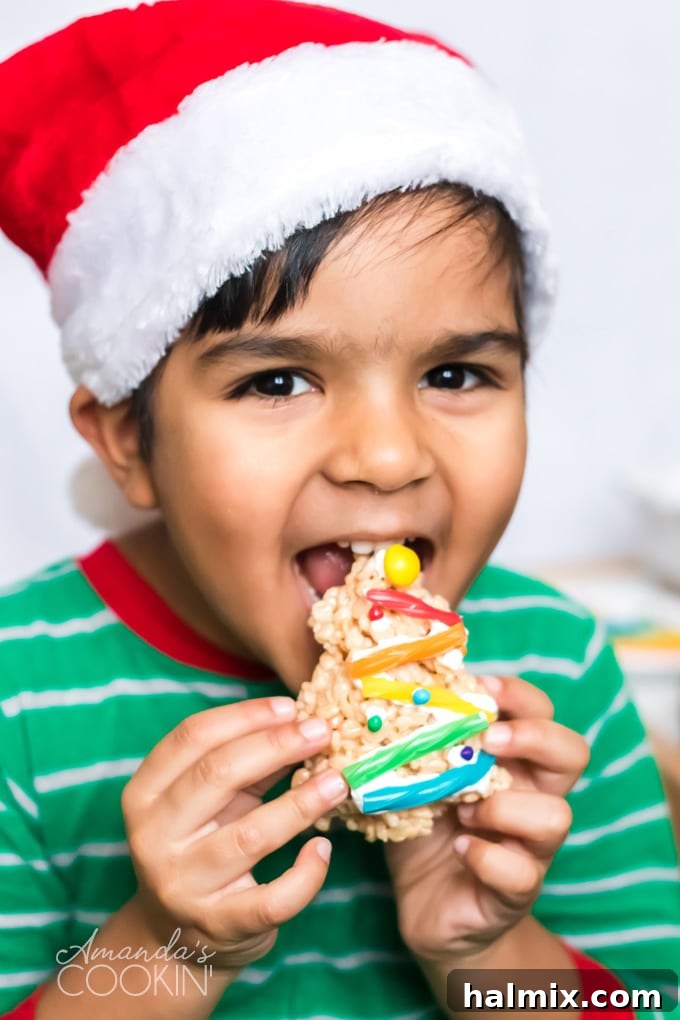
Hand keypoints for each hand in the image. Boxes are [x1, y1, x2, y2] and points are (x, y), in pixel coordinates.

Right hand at [121, 697, 347, 971]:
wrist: (175, 937)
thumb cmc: (200, 846)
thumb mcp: (211, 800)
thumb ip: (248, 763)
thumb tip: (301, 723)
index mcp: (144, 794)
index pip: (192, 737)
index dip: (245, 716)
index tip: (291, 707)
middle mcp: (155, 838)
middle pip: (219, 774)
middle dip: (278, 745)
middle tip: (322, 731)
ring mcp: (184, 886)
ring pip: (250, 835)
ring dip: (301, 803)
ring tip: (337, 782)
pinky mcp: (219, 926)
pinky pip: (273, 898)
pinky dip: (306, 873)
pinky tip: (323, 849)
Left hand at [384, 675, 588, 965]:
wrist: (427, 904)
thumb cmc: (425, 826)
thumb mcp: (418, 774)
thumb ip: (416, 739)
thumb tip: (385, 690)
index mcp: (513, 760)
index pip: (542, 712)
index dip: (519, 695)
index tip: (481, 688)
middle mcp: (533, 797)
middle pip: (572, 752)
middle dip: (533, 736)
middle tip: (489, 740)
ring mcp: (531, 847)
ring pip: (556, 816)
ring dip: (504, 806)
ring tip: (463, 810)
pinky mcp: (516, 892)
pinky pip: (522, 873)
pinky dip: (486, 856)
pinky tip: (459, 848)